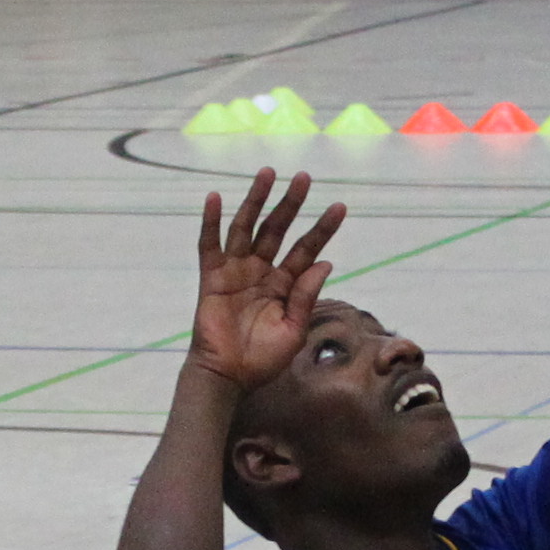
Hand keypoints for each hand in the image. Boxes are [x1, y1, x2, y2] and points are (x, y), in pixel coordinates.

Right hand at [188, 170, 344, 392]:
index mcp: (285, 284)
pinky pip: (209, 245)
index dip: (322, 228)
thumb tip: (325, 262)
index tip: (340, 206)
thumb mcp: (293, 331)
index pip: (306, 249)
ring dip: (255, 200)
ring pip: (246, 227)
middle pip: (277, 229)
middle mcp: (262, 271)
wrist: (229, 376)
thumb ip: (306, 297)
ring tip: (267, 173)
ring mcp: (236, 271)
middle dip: (290, 203)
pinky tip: (215, 197)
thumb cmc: (263, 360)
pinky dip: (211, 221)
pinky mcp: (212, 278)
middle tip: (304, 177)